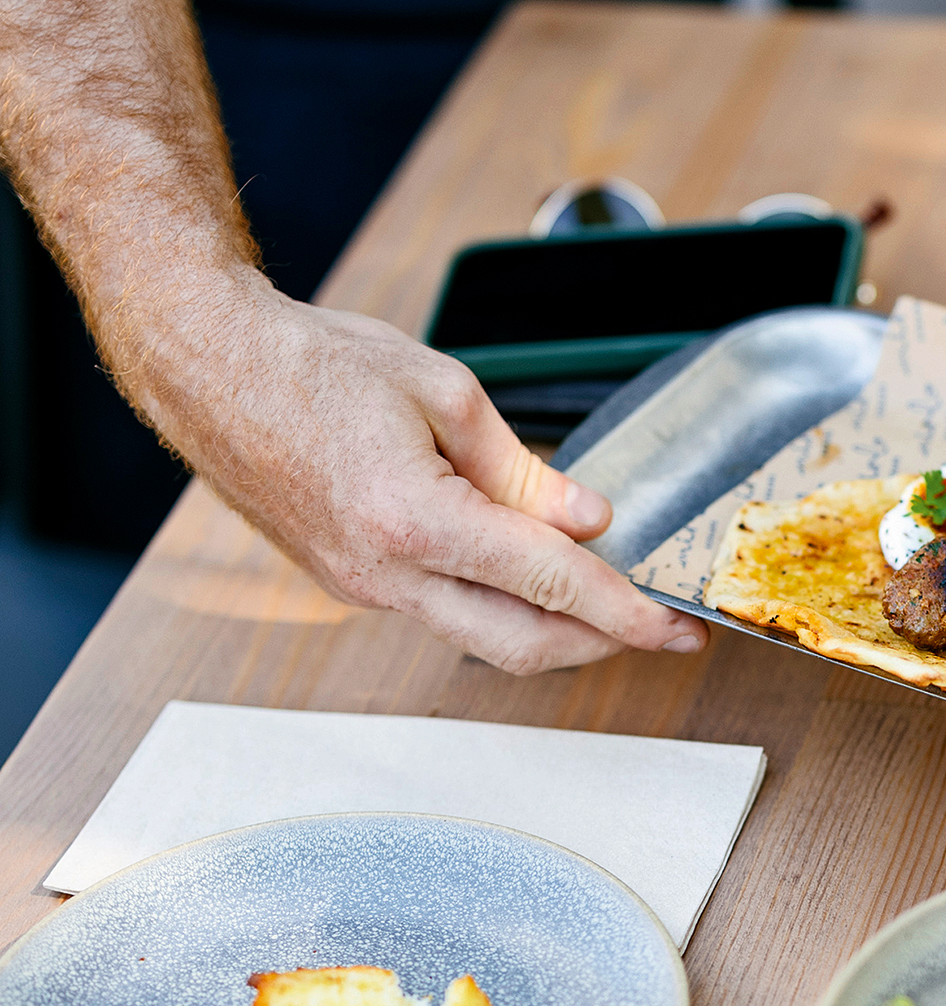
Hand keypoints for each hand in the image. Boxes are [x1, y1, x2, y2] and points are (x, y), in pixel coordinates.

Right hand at [148, 279, 706, 674]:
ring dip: (555, 630)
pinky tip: (536, 579)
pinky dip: (502, 606)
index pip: (548, 582)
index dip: (624, 610)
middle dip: (604, 644)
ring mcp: (363, 588)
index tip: (675, 626)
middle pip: (521, 643)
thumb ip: (523, 470)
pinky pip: (445, 613)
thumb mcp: (444, 392)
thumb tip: (587, 520)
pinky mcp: (352, 585)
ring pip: (483, 637)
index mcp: (412, 520)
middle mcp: (384, 574)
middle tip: (664, 631)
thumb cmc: (312, 361)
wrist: (209, 368)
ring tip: (612, 601)